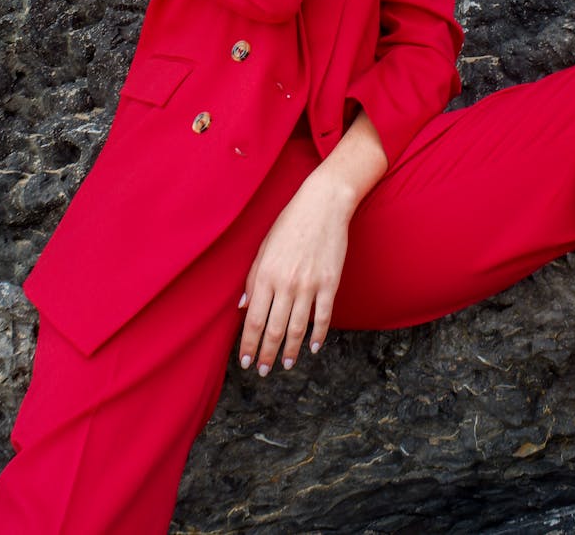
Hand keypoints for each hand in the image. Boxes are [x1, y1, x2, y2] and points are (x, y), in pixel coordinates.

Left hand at [237, 169, 351, 375]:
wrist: (323, 205)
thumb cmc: (290, 223)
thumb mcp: (264, 246)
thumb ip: (253, 277)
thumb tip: (245, 307)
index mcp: (266, 273)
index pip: (254, 319)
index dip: (249, 343)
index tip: (245, 360)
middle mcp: (286, 283)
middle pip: (274, 329)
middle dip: (267, 353)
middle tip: (262, 370)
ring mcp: (309, 284)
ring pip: (297, 328)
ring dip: (290, 350)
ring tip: (286, 365)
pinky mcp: (329, 283)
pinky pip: (323, 317)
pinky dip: (317, 335)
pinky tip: (312, 348)